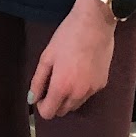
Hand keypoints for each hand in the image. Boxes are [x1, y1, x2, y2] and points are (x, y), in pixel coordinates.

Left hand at [28, 0, 116, 120]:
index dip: (41, 105)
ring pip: (76, 104)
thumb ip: (38, 81)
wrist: (95, 23)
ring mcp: (92, 90)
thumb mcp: (47, 56)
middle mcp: (78, 94)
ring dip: (68, 97)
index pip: (48, 113)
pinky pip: (87, 94)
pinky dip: (81, 89)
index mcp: (61, 87)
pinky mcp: (102, 83)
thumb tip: (32, 99)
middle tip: (53, 82)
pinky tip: (80, 71)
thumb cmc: (67, 36)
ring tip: (67, 75)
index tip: (41, 93)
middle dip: (54, 102)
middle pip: (62, 111)